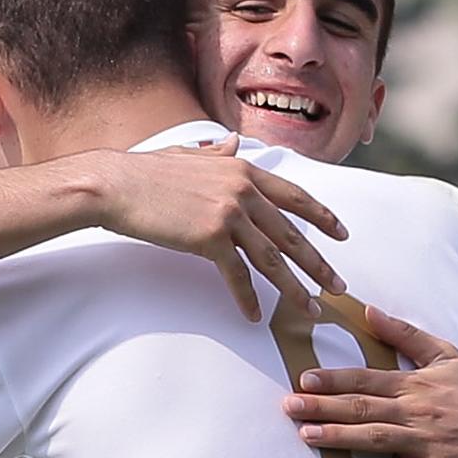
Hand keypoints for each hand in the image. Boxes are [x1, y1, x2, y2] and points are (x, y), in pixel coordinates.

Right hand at [94, 137, 348, 319]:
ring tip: (312, 311)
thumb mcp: (189, 155)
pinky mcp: (209, 238)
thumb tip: (232, 142)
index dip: (323, 216)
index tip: (343, 234)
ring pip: (272, 260)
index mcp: (242, 169)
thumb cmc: (145, 172)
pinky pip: (237, 275)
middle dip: (319, 264)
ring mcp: (229, 213)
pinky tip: (255, 316)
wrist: (115, 185)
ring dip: (295, 289)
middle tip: (338, 286)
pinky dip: (247, 298)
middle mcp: (243, 189)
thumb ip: (216, 153)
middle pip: (291, 234)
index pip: (295, 196)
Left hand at [283, 303, 457, 457]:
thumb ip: (406, 334)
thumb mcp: (446, 355)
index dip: (333, 380)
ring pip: (375, 438)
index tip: (303, 379)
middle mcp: (416, 410)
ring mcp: (426, 441)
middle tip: (288, 407)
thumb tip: (369, 311)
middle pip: (362, 407)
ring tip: (306, 437)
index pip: (366, 379)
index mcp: (416, 383)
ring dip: (338, 437)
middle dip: (322, 407)